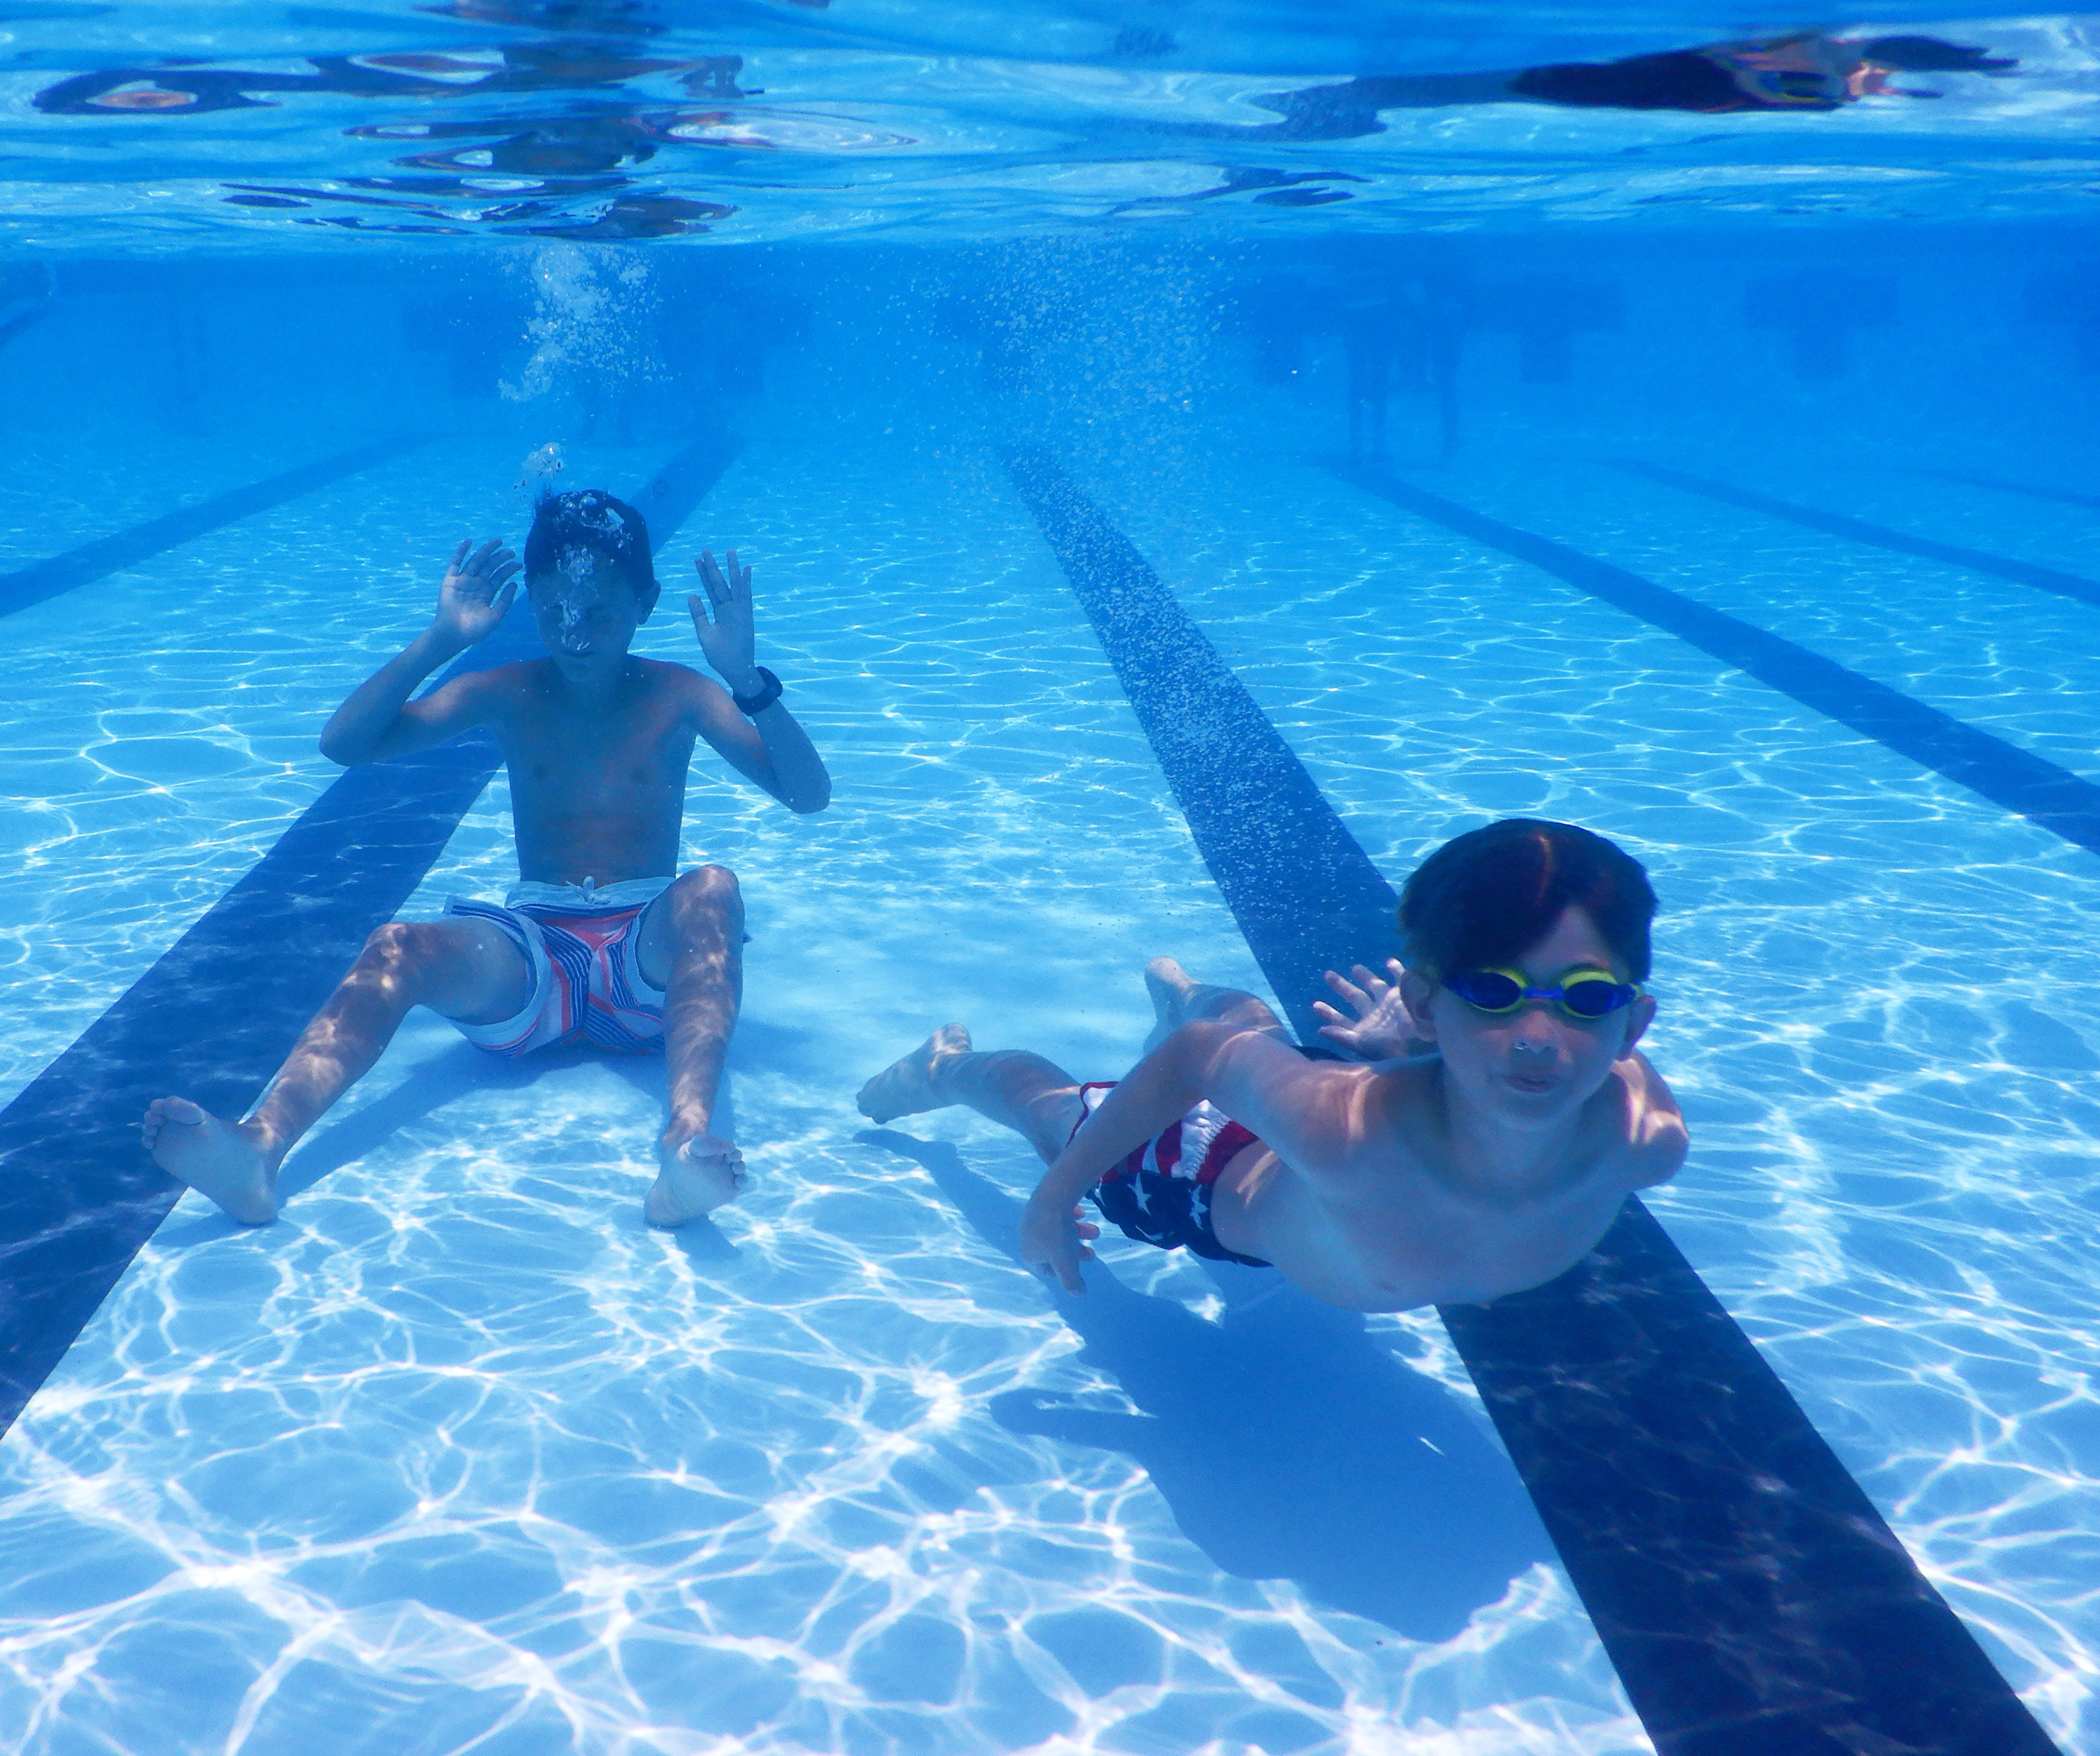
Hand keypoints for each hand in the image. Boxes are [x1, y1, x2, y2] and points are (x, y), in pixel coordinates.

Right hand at [433, 538, 519, 647]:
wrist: (454, 634)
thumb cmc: (475, 629)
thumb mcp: (496, 616)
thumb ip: (505, 601)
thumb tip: (514, 584)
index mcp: (486, 593)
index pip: (499, 577)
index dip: (508, 569)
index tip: (519, 564)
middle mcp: (475, 585)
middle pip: (489, 567)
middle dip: (500, 558)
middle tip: (511, 551)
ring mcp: (463, 581)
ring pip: (476, 561)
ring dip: (486, 551)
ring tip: (498, 542)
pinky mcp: (450, 580)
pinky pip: (455, 563)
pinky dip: (461, 552)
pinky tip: (469, 541)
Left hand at [689, 548, 757, 691]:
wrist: (735, 670)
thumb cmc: (720, 655)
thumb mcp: (704, 633)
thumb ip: (698, 615)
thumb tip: (691, 595)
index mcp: (719, 612)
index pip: (709, 589)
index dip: (703, 574)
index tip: (697, 560)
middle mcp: (729, 608)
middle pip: (719, 583)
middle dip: (713, 566)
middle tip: (705, 549)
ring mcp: (738, 611)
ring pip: (733, 585)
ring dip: (731, 569)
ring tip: (729, 551)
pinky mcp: (746, 616)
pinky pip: (745, 597)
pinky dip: (746, 583)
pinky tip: (746, 569)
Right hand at [1018, 1194, 1099, 1294]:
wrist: (1052, 1197)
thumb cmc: (1057, 1235)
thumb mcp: (1066, 1263)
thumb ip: (1072, 1282)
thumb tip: (1079, 1294)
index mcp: (1029, 1254)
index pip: (1045, 1269)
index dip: (1063, 1271)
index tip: (1077, 1267)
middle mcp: (1027, 1237)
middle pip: (1055, 1249)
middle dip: (1076, 1251)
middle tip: (1092, 1251)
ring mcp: (1033, 1218)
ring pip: (1059, 1231)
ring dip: (1079, 1233)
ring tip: (1095, 1230)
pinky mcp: (1040, 1202)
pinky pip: (1057, 1213)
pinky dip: (1071, 1216)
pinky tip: (1081, 1212)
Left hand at [1312, 958, 1422, 1059]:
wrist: (1424, 1039)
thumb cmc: (1393, 1045)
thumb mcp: (1363, 1043)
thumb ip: (1342, 1036)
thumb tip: (1319, 1030)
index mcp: (1365, 1027)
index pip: (1342, 1020)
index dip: (1329, 1013)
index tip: (1315, 1004)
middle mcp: (1377, 1014)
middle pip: (1355, 998)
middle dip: (1342, 987)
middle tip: (1328, 974)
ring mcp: (1391, 1003)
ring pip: (1375, 986)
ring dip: (1365, 976)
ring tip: (1354, 967)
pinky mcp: (1406, 993)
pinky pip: (1400, 978)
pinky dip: (1396, 969)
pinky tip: (1389, 961)